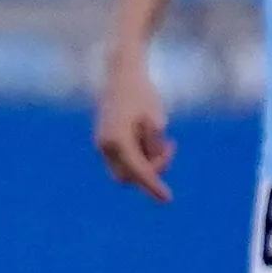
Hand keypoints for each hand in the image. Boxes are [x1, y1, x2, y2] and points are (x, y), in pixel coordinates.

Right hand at [92, 46, 172, 201]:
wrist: (121, 74)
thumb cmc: (142, 93)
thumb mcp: (157, 119)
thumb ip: (154, 146)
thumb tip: (150, 165)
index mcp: (117, 140)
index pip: (139, 171)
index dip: (153, 186)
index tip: (168, 198)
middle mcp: (105, 146)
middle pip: (130, 175)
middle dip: (152, 169)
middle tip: (169, 146)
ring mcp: (102, 143)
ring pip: (127, 167)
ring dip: (147, 159)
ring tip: (162, 134)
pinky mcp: (105, 140)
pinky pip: (125, 157)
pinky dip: (140, 152)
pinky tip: (149, 131)